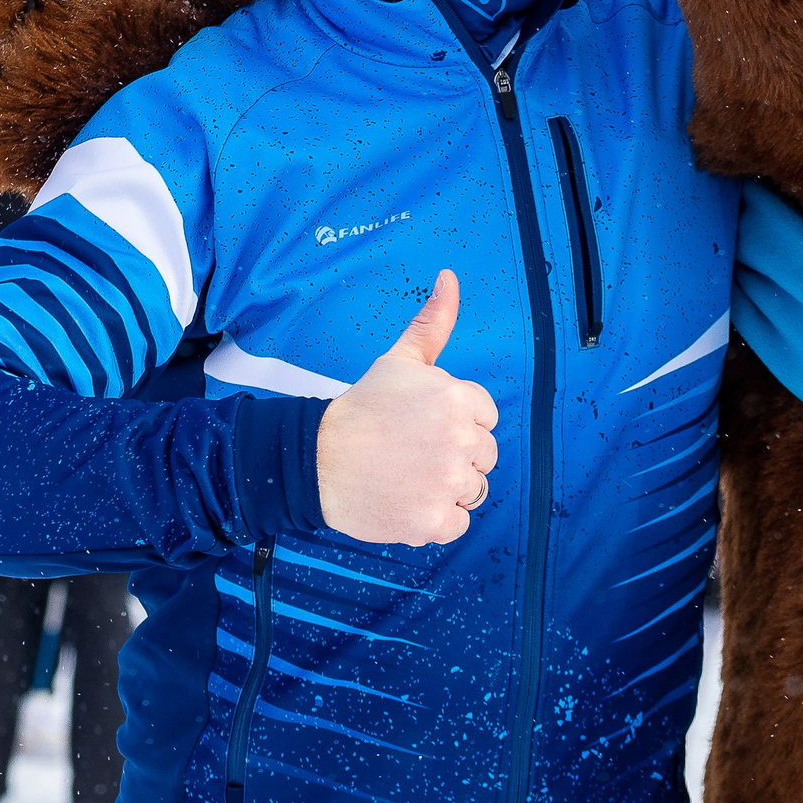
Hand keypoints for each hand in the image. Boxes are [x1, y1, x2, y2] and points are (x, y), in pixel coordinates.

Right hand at [315, 271, 498, 545]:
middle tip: (411, 452)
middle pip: (485, 457)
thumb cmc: (361, 409)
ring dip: (445, 489)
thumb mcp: (400, 360)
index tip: (422, 425)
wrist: (316, 459)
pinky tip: (404, 499)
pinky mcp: (435, 520)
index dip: (455, 423)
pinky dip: (433, 520)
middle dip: (454, 456)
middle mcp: (461, 439)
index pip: (486, 419)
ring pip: (473, 490)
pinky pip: (456, 524)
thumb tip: (450, 277)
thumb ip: (434, 322)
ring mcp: (449, 482)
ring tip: (406, 475)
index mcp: (460, 398)